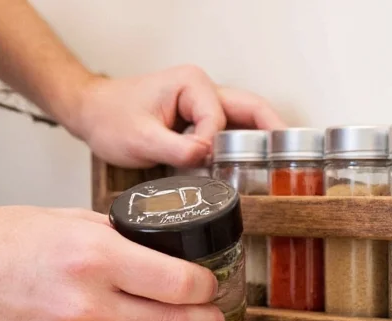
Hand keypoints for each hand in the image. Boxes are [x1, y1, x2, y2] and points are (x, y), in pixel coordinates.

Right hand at [0, 206, 225, 320]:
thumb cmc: (3, 244)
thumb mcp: (70, 222)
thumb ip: (122, 239)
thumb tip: (164, 253)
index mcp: (94, 259)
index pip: (179, 284)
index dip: (205, 287)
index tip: (210, 286)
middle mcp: (85, 305)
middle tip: (211, 317)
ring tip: (145, 316)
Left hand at [66, 65, 284, 168]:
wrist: (93, 115)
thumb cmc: (111, 118)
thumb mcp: (139, 138)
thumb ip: (175, 147)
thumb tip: (208, 154)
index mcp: (193, 84)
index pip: (220, 118)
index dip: (216, 144)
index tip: (202, 161)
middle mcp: (205, 90)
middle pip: (253, 110)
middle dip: (275, 132)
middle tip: (297, 156)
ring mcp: (207, 103)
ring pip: (248, 120)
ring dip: (264, 139)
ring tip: (283, 163)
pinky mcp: (203, 119)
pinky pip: (234, 131)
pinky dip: (248, 146)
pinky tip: (257, 165)